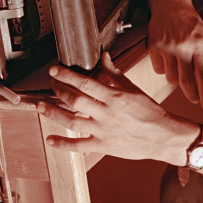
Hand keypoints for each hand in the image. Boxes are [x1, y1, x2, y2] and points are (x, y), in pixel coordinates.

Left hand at [37, 52, 195, 164]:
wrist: (162, 136)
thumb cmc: (149, 111)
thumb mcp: (132, 88)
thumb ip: (115, 72)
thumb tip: (104, 56)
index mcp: (113, 95)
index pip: (85, 82)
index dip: (66, 75)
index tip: (54, 70)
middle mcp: (106, 112)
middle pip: (75, 100)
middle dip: (58, 91)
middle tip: (48, 85)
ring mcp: (103, 130)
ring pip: (72, 121)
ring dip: (53, 114)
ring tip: (40, 107)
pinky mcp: (103, 146)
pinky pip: (79, 146)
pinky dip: (63, 144)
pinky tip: (50, 139)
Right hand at [148, 0, 202, 109]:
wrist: (170, 4)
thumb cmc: (192, 23)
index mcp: (200, 45)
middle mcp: (184, 47)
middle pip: (186, 81)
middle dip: (191, 95)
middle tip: (194, 99)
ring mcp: (167, 47)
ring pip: (171, 78)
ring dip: (176, 80)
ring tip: (179, 70)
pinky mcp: (154, 46)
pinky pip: (158, 70)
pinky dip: (163, 69)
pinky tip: (167, 60)